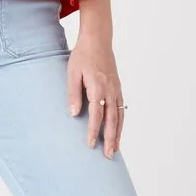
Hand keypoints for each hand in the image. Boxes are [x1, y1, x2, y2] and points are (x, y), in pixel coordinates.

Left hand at [67, 32, 124, 158]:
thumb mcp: (73, 72)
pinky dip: (121, 122)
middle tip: (108, 155)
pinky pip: (122, 108)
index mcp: (97, 87)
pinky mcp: (118, 87)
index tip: (90, 144)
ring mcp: (116, 89)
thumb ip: (73, 93)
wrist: (98, 40)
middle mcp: (110, 90)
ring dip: (118, 134)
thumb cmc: (82, 55)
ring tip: (115, 149)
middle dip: (110, 139)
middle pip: (112, 120)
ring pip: (119, 116)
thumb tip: (73, 114)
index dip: (93, 131)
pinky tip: (119, 131)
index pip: (96, 115)